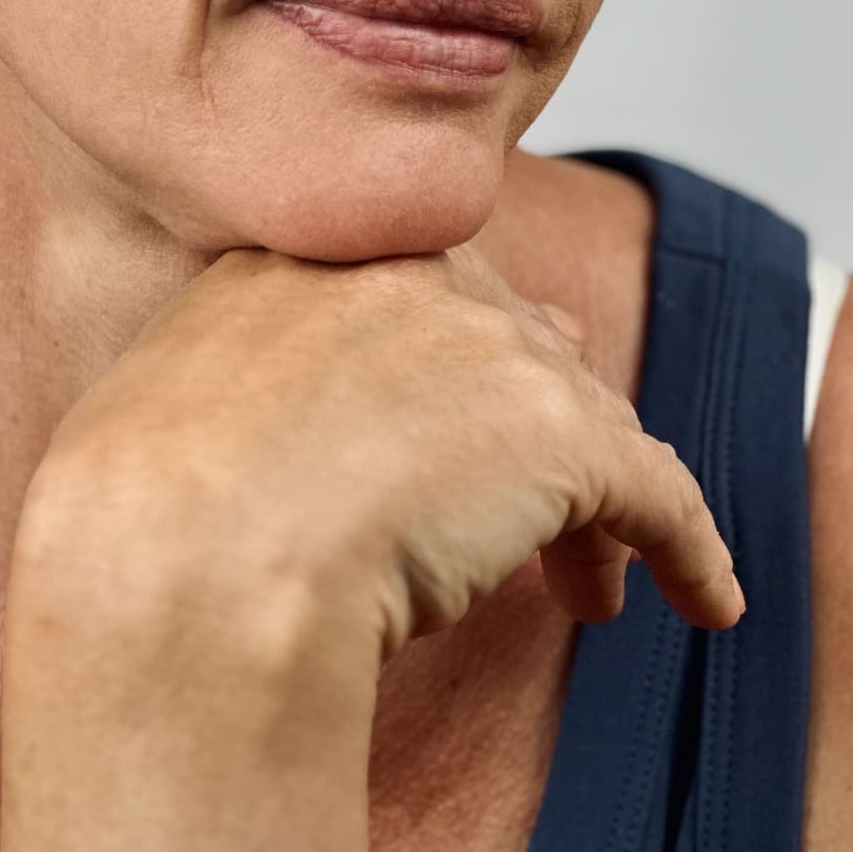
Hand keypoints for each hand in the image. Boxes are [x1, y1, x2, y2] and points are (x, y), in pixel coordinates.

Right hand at [25, 239, 742, 666]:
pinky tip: (705, 599)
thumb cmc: (147, 508)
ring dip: (590, 504)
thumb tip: (300, 411)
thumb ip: (242, 365)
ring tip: (592, 587)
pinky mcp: (563, 437)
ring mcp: (490, 344)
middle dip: (530, 423)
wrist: (183, 556)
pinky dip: (688, 548)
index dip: (459, 356)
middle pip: (511, 342)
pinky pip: (657, 494)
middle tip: (538, 493)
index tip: (470, 407)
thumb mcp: (173, 393)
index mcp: (311, 253)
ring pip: (578, 419)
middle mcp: (412, 273)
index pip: (423, 288)